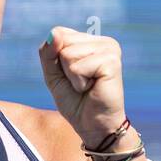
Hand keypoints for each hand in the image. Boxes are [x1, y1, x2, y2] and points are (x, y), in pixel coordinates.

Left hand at [37, 26, 127, 146]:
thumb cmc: (75, 101)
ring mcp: (110, 50)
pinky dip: (79, 83)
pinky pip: (77, 67)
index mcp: (92, 41)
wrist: (93, 126)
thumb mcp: (53, 74)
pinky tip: (93, 88)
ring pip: (68, 54)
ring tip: (87, 86)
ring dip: (72, 77)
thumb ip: (49, 52)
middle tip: (80, 83)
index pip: (60, 33)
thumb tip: (55, 33)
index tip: (71, 75)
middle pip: (63, 41)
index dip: (56, 58)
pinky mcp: (111, 62)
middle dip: (64, 68)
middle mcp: (103, 42)